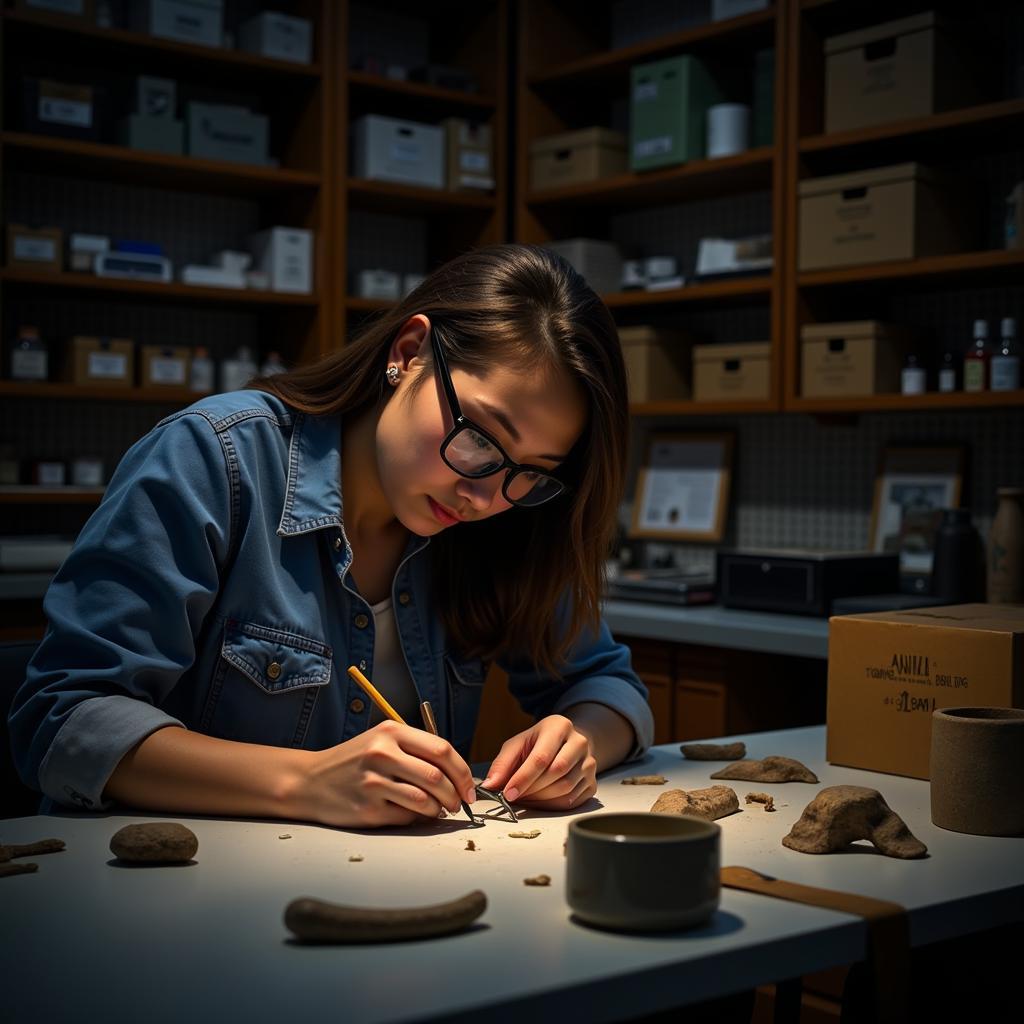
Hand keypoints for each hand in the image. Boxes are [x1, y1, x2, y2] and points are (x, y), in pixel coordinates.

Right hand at [295, 720, 476, 827]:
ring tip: (439, 810)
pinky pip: (406, 816)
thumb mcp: (382, 741)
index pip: (442, 750)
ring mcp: (374, 781)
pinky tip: (415, 814)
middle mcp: (382, 753)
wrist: (310, 781)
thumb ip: (416, 751)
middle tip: (459, 803)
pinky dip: (418, 818)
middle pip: (437, 776)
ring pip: (425, 800)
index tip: (469, 787)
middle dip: (456, 794)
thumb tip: (456, 775)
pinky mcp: (367, 808)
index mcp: (391, 731)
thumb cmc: (353, 761)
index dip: (462, 771)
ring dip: (440, 809)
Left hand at [482, 714, 596, 810]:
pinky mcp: (593, 782)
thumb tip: (490, 785)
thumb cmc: (538, 744)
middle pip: (556, 772)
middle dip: (532, 789)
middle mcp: (579, 742)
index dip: (523, 778)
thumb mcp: (517, 745)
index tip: (508, 794)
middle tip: (515, 797)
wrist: (565, 745)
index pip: (541, 757)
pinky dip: (552, 806)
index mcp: (559, 726)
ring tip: (525, 798)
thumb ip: (502, 763)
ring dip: (541, 800)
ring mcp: (590, 763)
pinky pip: (573, 801)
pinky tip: (540, 801)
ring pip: (566, 788)